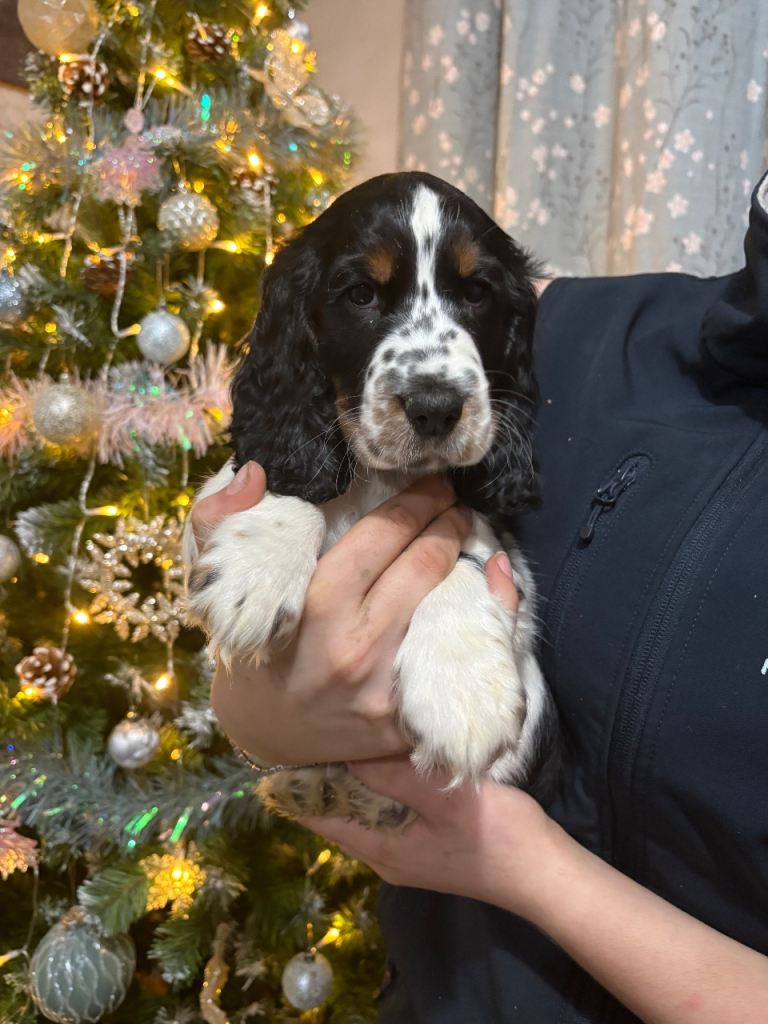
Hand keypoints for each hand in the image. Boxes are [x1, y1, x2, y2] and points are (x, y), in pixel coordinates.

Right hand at [189, 463, 472, 765]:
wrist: (262, 734)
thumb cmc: (247, 650)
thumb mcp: (215, 585)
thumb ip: (218, 519)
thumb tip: (251, 472)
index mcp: (313, 607)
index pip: (382, 536)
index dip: (415, 500)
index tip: (432, 481)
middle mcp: (357, 647)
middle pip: (423, 565)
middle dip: (447, 522)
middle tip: (455, 501)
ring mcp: (387, 688)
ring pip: (451, 605)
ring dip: (467, 560)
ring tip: (465, 533)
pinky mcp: (408, 720)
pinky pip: (463, 656)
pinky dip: (487, 615)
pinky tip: (489, 585)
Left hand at [296, 755, 560, 915]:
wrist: (545, 871)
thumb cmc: (495, 836)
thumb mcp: (442, 799)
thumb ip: (394, 776)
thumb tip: (346, 751)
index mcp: (381, 849)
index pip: (320, 819)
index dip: (296, 788)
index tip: (278, 749)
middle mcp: (386, 852)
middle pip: (338, 812)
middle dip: (322, 776)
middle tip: (307, 726)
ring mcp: (408, 847)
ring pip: (363, 808)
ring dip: (351, 776)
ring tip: (338, 730)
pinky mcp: (427, 838)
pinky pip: (387, 807)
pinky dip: (377, 782)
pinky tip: (382, 752)